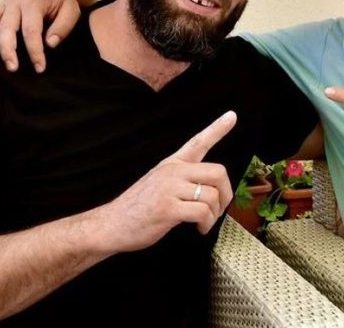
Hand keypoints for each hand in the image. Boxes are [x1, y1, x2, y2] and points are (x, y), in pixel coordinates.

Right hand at [0, 0, 87, 72]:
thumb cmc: (64, 4)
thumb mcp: (72, 12)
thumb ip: (62, 27)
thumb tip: (50, 43)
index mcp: (34, 3)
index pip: (31, 30)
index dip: (35, 50)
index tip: (40, 68)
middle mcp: (15, 3)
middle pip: (7, 27)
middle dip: (9, 49)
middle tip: (13, 68)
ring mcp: (3, 5)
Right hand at [94, 111, 236, 252]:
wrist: (111, 224)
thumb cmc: (139, 207)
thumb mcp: (159, 183)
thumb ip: (182, 179)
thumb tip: (211, 190)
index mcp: (171, 164)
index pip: (197, 142)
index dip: (217, 129)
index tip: (232, 115)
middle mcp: (172, 172)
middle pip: (217, 172)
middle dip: (226, 193)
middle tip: (220, 208)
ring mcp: (169, 189)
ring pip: (211, 195)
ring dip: (215, 215)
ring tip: (205, 223)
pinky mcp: (168, 208)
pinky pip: (202, 212)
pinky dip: (206, 223)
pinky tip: (199, 229)